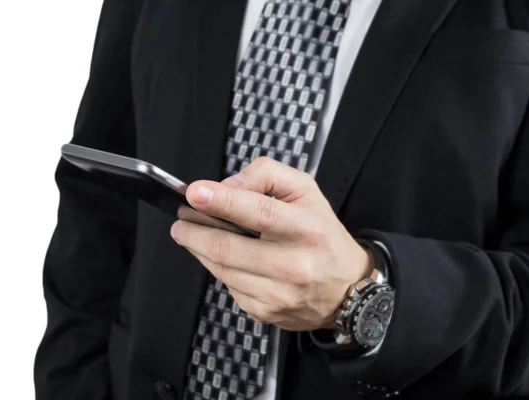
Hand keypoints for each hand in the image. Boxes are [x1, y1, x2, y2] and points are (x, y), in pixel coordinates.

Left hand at [170, 157, 374, 330]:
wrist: (347, 288)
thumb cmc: (322, 233)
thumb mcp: (306, 191)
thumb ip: (267, 176)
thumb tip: (228, 186)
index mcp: (306, 229)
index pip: (259, 213)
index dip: (223, 202)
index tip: (195, 192)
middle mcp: (293, 265)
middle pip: (228, 247)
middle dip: (194, 230)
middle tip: (181, 218)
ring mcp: (277, 293)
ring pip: (220, 268)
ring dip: (198, 247)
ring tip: (189, 232)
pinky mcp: (264, 311)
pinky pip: (227, 285)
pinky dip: (217, 267)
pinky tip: (220, 256)